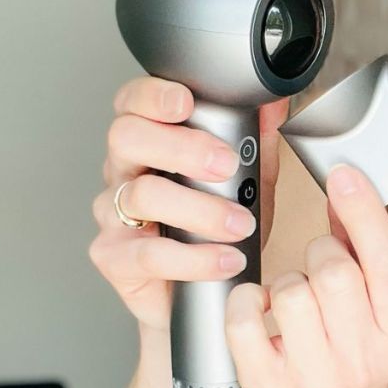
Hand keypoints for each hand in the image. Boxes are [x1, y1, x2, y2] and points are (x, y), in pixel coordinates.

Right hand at [89, 75, 289, 333]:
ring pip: (140, 196)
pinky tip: (227, 258)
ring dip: (200, 209)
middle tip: (225, 165)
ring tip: (241, 223)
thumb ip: (258, 136)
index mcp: (150, 139)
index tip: (186, 102)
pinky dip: (195, 258)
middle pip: (127, 138)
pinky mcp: (114, 257)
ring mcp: (113, 213)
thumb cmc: (216, 224)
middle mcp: (124, 170)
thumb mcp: (248, 175)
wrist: (205, 291)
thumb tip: (275, 100)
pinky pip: (147, 253)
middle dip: (181, 147)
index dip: (153, 96)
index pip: (133, 102)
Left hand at [223, 162, 387, 387]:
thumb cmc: (360, 346)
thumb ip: (364, 244)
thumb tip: (345, 185)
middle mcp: (365, 361)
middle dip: (321, 254)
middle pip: (333, 270)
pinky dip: (247, 300)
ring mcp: (316, 380)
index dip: (364, 211)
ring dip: (287, 281)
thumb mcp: (380, 300)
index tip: (343, 174)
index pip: (387, 261)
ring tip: (298, 301)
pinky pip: (244, 318)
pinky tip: (263, 309)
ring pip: (288, 290)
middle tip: (321, 271)